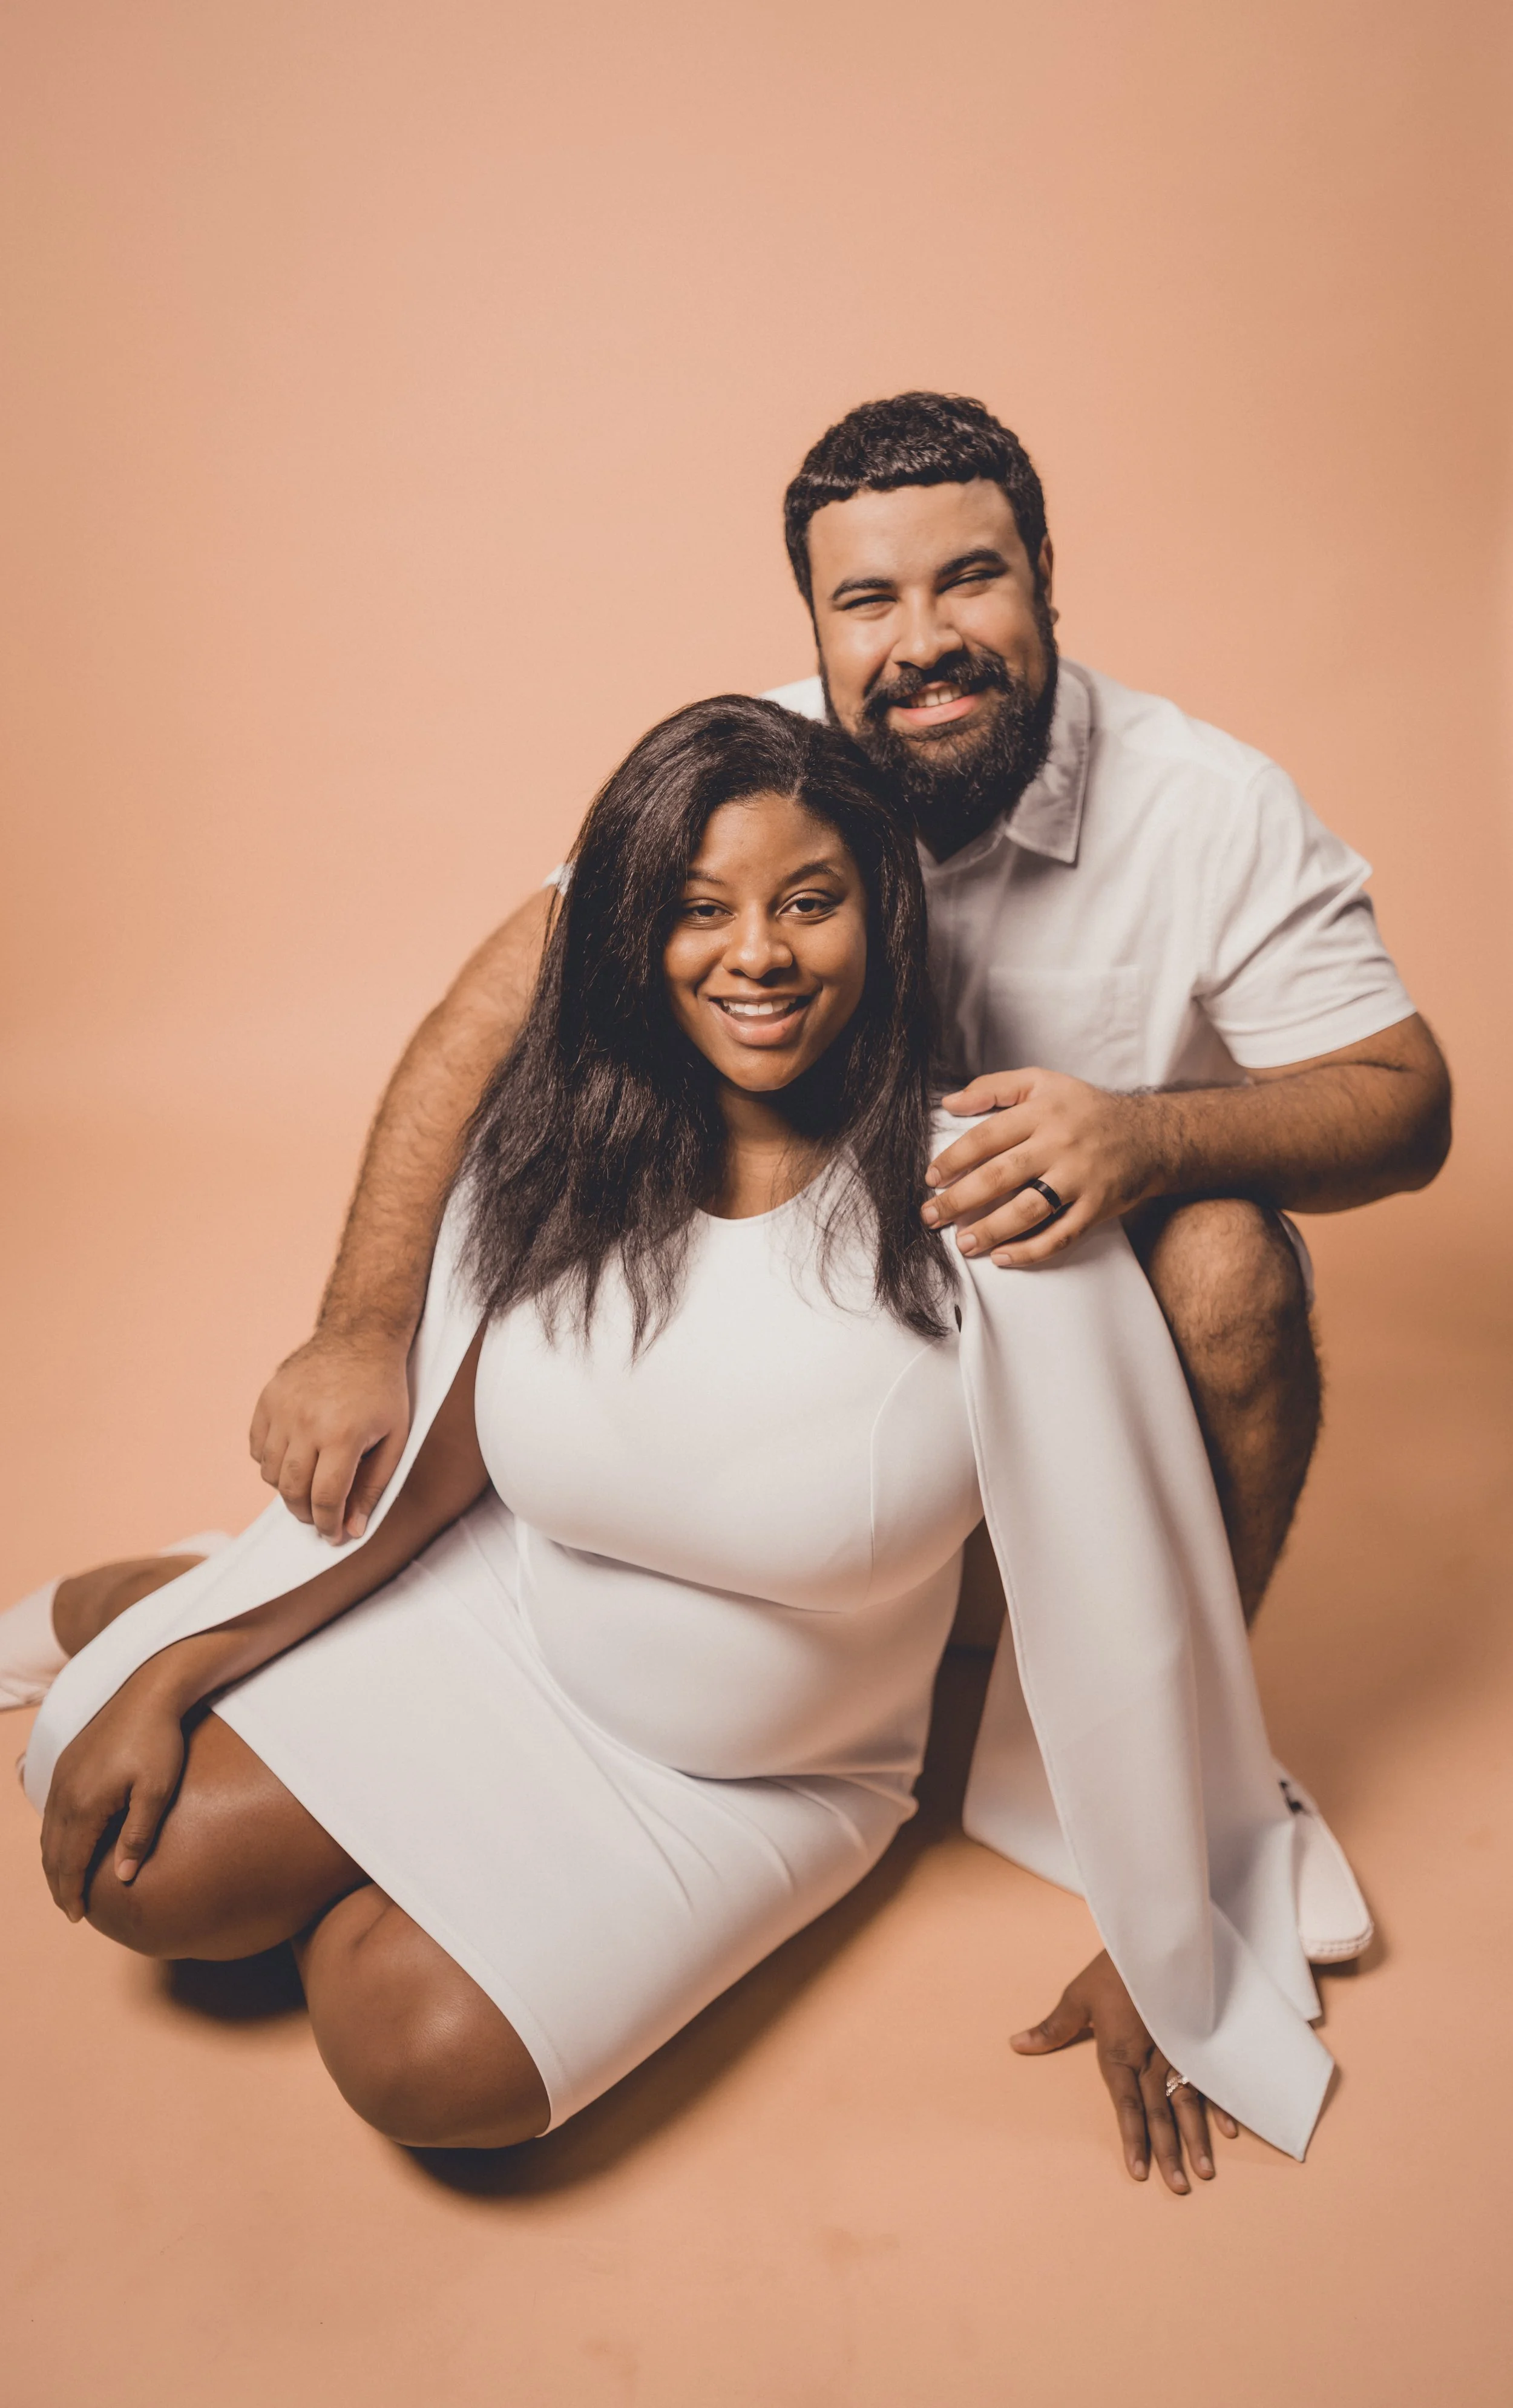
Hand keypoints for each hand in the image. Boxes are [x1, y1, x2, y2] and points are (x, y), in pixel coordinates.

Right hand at [41, 1666, 189, 1919]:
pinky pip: (51, 1811)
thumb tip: (122, 1878)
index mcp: (84, 1805)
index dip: (71, 1893)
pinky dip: (54, 1837)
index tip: (78, 1917)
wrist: (148, 1693)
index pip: (69, 1862)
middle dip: (59, 1884)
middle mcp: (64, 1793)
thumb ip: (137, 1836)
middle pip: (52, 1852)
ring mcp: (61, 1777)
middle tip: (72, 1909)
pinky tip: (66, 1844)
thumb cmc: (159, 1742)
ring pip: (47, 1832)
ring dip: (54, 1862)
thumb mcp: (157, 1791)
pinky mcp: (66, 1764)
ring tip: (67, 1884)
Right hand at [249, 1330, 411, 1543]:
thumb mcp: (394, 1439)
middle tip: (320, 1516)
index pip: (326, 1498)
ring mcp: (282, 1408)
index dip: (329, 1525)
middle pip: (292, 1491)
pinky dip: (271, 1463)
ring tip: (310, 1483)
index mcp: (343, 1434)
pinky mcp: (267, 1398)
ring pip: (270, 1473)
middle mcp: (307, 1422)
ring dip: (287, 1489)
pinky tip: (294, 1457)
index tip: (333, 1536)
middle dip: (306, 1514)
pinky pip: (257, 1448)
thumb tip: (352, 1529)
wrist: (360, 1336)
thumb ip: (373, 1487)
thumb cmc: (383, 1391)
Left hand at [923, 1069, 1168, 1264]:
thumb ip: (994, 1087)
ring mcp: (1079, 1178)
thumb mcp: (1043, 1081)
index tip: (931, 1178)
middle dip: (959, 1200)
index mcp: (1041, 1111)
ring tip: (963, 1244)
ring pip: (1028, 1210)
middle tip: (931, 1217)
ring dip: (991, 1230)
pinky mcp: (1096, 1206)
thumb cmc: (1086, 1109)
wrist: (1149, 1134)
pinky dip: (1031, 1250)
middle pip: (1000, 1176)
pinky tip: (1003, 1257)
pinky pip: (1061, 1234)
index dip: (953, 1159)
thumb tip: (950, 1103)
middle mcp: (1059, 1144)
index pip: (986, 1137)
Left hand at [1012, 1949, 1237, 2190]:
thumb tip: (1016, 2046)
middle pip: (1160, 2111)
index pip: (1126, 2103)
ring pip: (1188, 2101)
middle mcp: (1151, 2056)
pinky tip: (1229, 2132)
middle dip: (1168, 2152)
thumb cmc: (1113, 1967)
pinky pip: (1210, 2076)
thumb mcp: (1078, 1995)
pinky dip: (1220, 2103)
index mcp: (1120, 2050)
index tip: (1138, 2172)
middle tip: (1179, 2188)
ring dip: (1196, 2137)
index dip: (1132, 2137)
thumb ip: (1053, 2028)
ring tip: (1204, 2171)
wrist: (1154, 1936)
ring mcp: (1178, 2048)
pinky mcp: (1196, 2037)